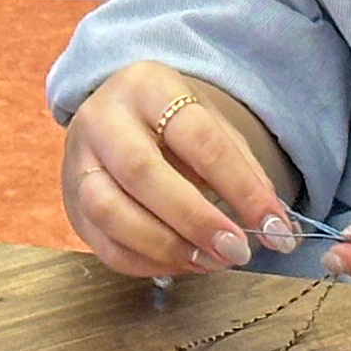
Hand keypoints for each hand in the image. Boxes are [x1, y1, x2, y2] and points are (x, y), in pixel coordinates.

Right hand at [59, 65, 296, 278]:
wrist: (118, 113)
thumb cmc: (173, 123)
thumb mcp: (212, 126)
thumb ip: (245, 174)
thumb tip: (280, 230)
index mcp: (149, 87)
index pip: (198, 138)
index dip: (240, 187)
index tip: (275, 228)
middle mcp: (104, 118)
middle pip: (142, 172)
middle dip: (196, 220)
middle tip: (237, 251)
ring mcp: (78, 161)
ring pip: (109, 210)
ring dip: (166, 246)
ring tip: (210, 262)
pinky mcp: (69, 203)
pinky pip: (102, 244)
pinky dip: (146, 263)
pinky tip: (182, 264)